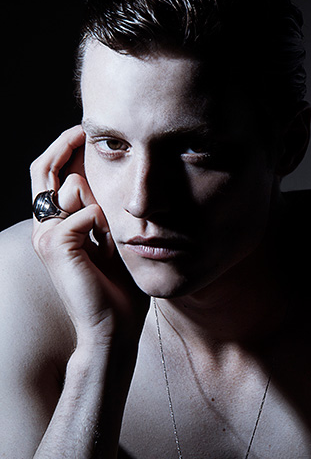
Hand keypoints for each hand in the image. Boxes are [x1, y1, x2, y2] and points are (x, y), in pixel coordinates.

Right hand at [30, 125, 147, 347]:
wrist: (114, 325)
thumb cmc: (119, 285)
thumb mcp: (113, 238)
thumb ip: (104, 210)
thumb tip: (110, 175)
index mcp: (55, 225)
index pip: (49, 175)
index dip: (63, 149)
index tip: (83, 132)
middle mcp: (43, 227)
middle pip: (44, 168)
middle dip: (66, 146)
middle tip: (85, 132)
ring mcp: (45, 235)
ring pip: (73, 185)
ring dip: (103, 201)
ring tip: (111, 234)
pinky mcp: (55, 244)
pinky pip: (88, 210)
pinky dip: (105, 223)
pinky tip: (108, 247)